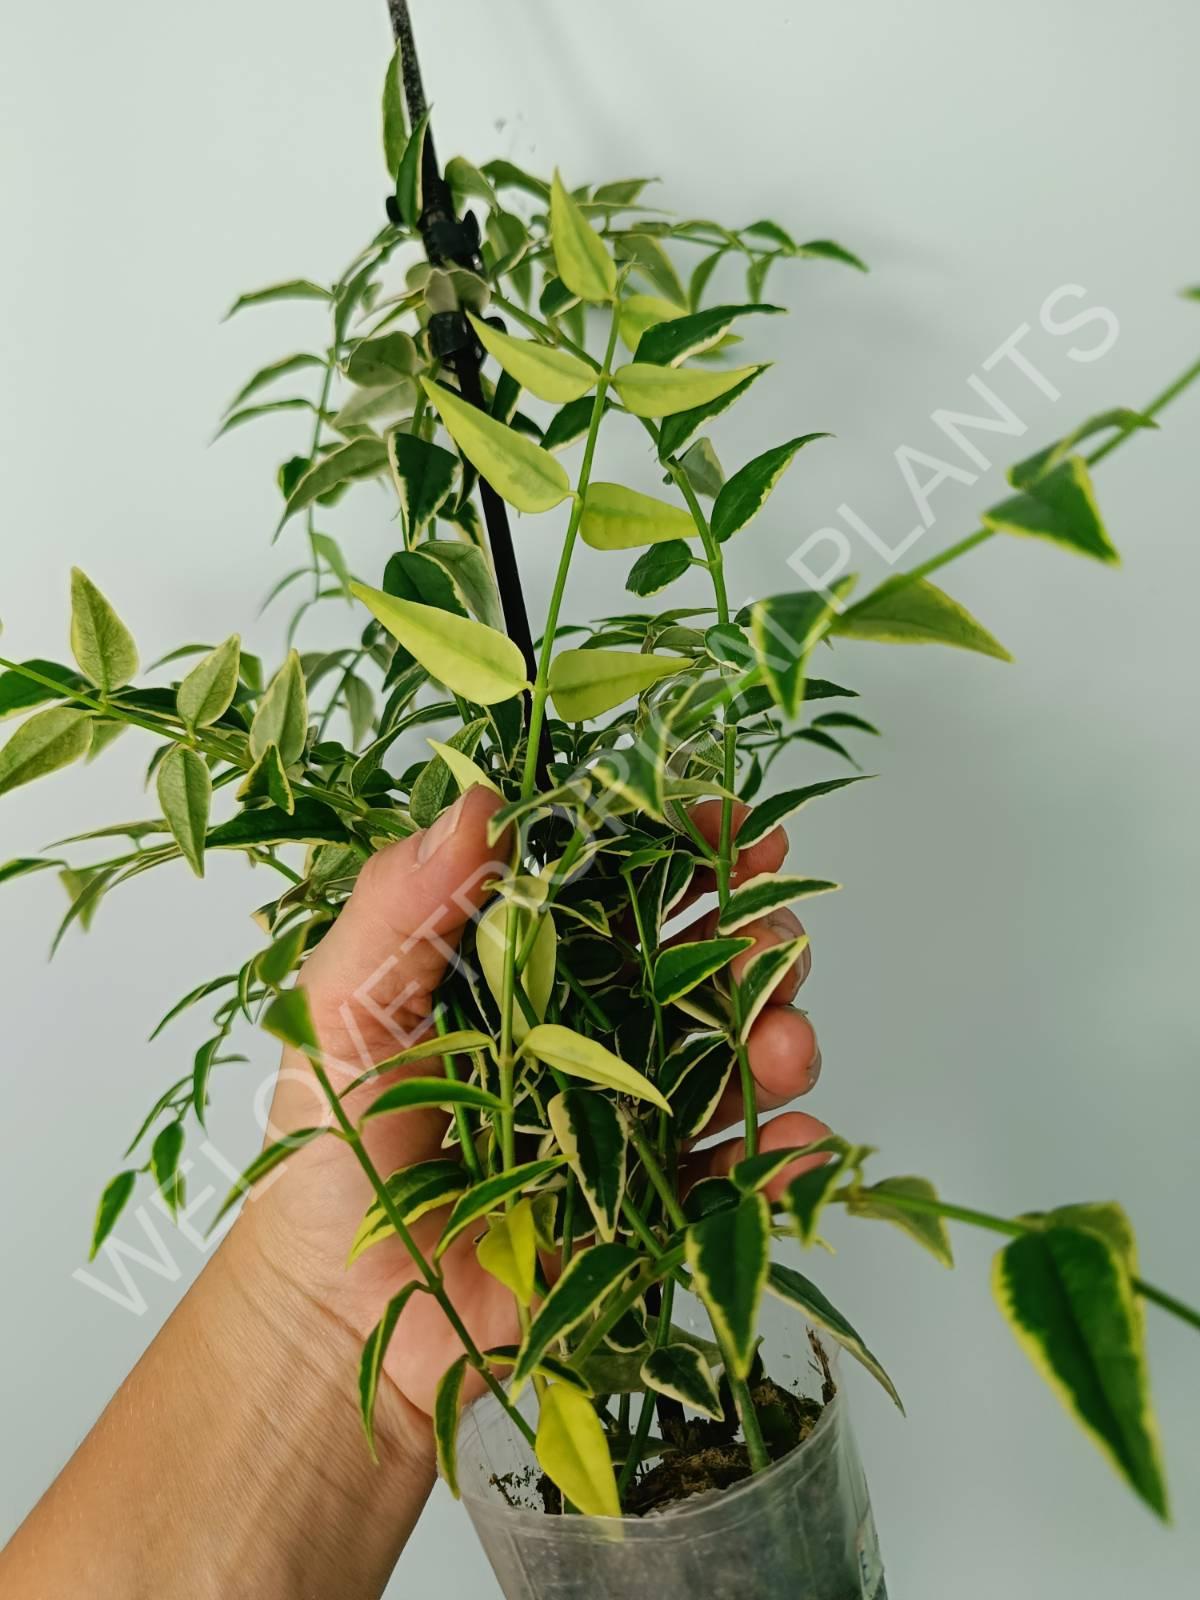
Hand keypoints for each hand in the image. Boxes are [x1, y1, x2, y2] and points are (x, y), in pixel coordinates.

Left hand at [243, 786, 828, 1425]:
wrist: (336, 1315)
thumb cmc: (329, 1149)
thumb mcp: (342, 1007)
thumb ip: (402, 903)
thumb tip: (481, 801)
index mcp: (526, 968)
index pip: (620, 887)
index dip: (682, 848)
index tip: (734, 822)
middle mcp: (590, 1033)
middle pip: (698, 966)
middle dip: (752, 941)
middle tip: (768, 938)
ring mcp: (629, 1121)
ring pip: (732, 1060)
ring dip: (776, 1037)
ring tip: (782, 1041)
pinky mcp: (650, 1210)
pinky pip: (735, 1176)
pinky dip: (784, 1156)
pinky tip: (798, 1141)